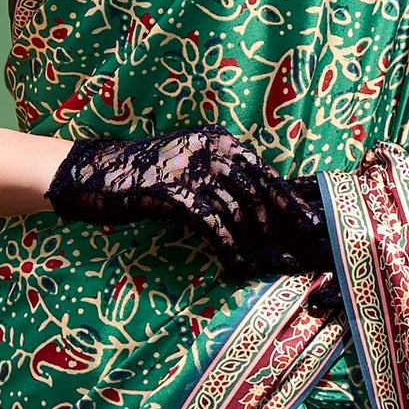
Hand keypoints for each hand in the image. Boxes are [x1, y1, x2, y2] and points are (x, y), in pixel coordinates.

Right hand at [45, 128, 332, 282]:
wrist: (96, 174)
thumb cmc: (147, 179)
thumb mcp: (191, 170)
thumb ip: (223, 182)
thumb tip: (262, 212)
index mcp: (220, 141)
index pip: (266, 172)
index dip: (291, 201)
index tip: (313, 225)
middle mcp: (210, 148)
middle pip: (258, 192)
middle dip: (282, 228)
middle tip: (299, 256)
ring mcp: (190, 168)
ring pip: (238, 210)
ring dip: (258, 244)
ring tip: (274, 268)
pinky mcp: (171, 191)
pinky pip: (211, 224)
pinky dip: (229, 248)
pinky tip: (238, 268)